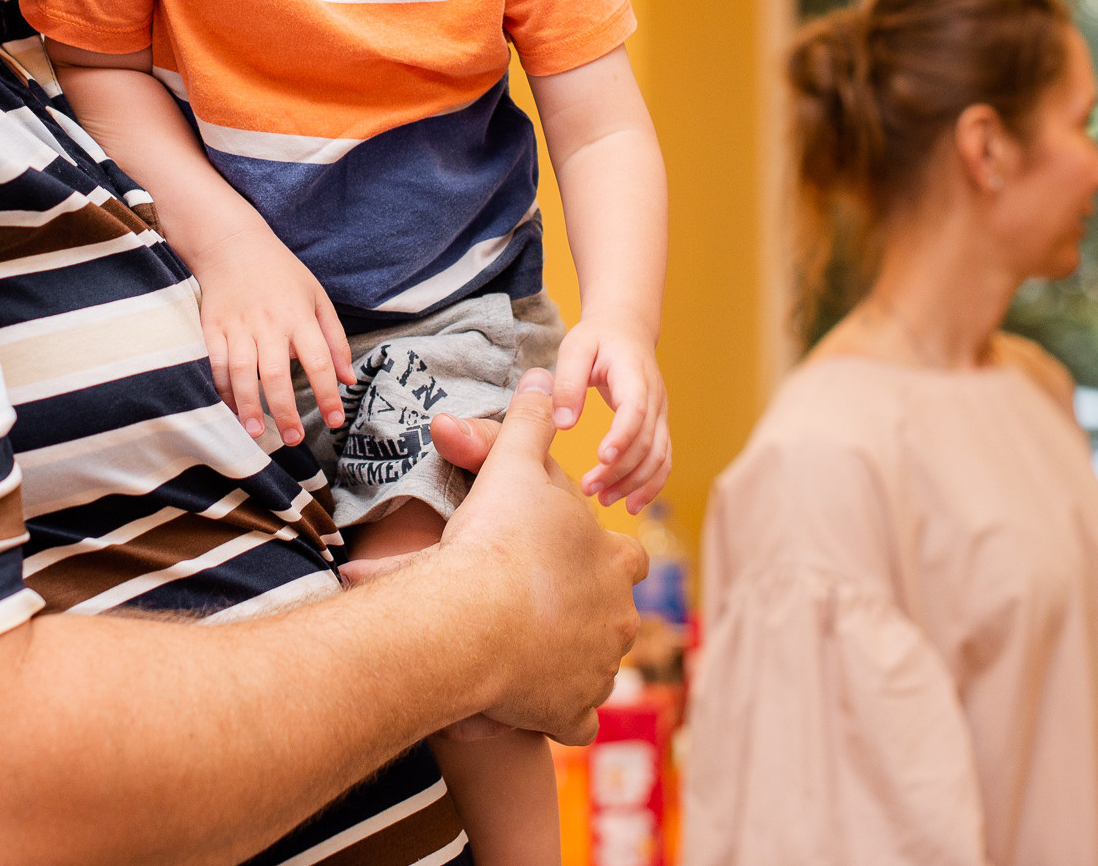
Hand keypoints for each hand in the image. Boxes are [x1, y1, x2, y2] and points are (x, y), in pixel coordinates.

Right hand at [191, 223, 352, 445]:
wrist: (232, 244)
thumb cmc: (281, 273)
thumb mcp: (317, 297)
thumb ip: (335, 339)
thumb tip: (348, 379)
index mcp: (299, 316)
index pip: (319, 361)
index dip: (328, 394)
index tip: (335, 421)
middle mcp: (269, 323)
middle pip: (276, 374)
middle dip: (285, 410)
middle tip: (293, 439)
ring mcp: (237, 325)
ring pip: (241, 372)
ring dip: (248, 405)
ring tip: (255, 432)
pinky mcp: (212, 326)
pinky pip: (215, 363)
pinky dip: (221, 388)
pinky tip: (230, 409)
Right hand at [432, 371, 644, 744]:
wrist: (474, 619)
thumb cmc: (497, 540)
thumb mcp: (511, 464)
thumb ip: (528, 421)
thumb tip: (539, 375)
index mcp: (615, 559)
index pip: (623, 557)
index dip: (592, 556)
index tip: (557, 559)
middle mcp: (621, 617)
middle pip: (614, 617)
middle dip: (586, 615)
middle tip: (537, 608)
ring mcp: (601, 670)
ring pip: (596, 668)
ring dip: (566, 662)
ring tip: (521, 652)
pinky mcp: (575, 714)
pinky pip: (575, 721)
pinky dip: (556, 714)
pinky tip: (527, 703)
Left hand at [552, 318, 671, 511]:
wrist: (626, 331)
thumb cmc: (596, 339)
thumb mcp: (574, 348)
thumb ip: (567, 383)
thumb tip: (564, 424)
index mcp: (634, 376)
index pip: (635, 410)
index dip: (622, 436)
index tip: (601, 458)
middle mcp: (655, 398)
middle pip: (647, 441)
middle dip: (620, 470)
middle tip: (588, 488)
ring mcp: (660, 415)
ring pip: (659, 457)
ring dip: (635, 483)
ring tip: (606, 500)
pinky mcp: (658, 427)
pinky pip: (663, 461)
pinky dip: (651, 485)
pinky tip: (630, 504)